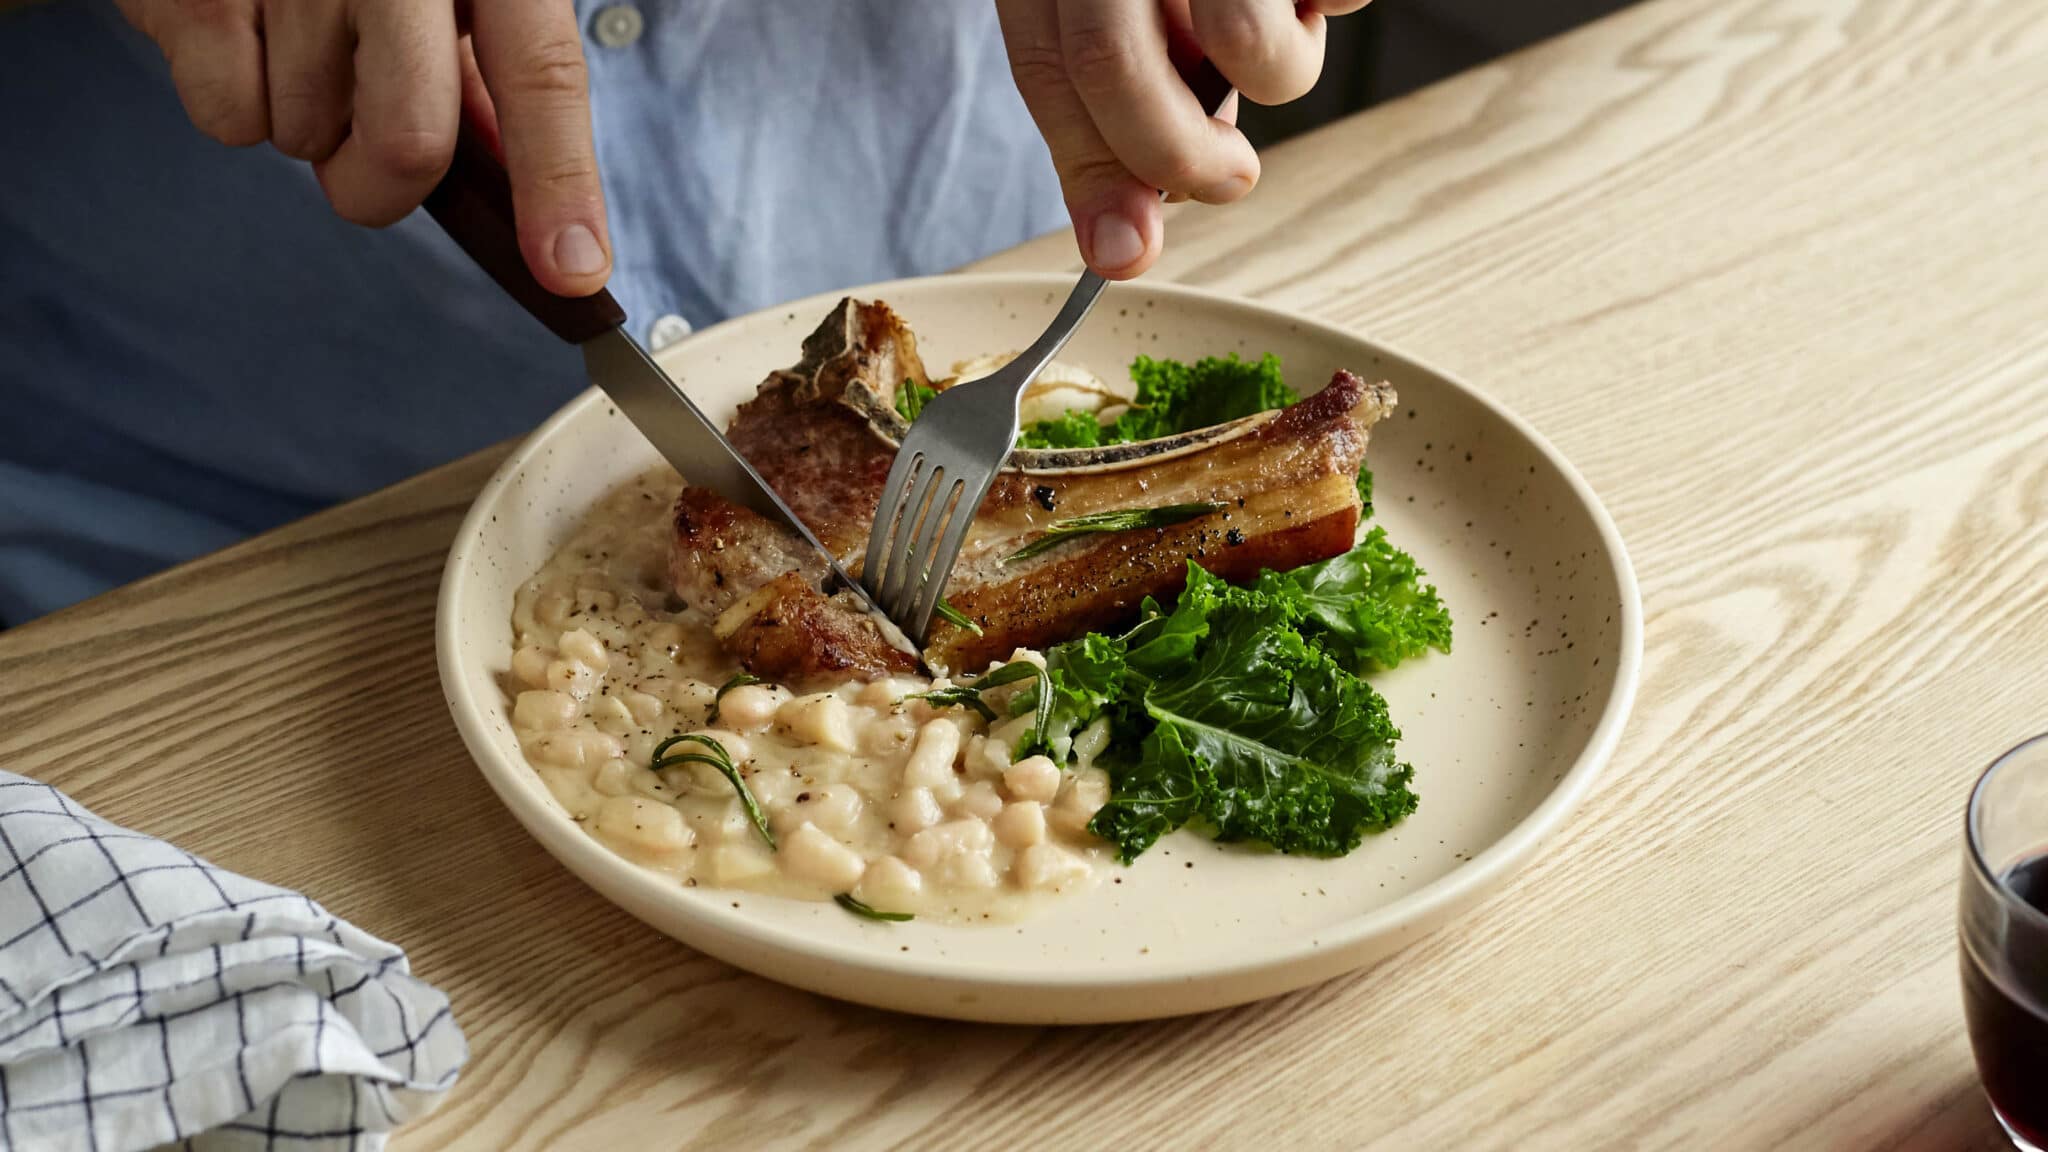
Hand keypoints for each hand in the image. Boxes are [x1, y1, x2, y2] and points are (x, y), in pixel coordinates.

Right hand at [114, 0, 610, 295]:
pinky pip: (228, 118)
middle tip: (366, 151)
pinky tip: (247, 34)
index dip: (559, 184)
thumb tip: (534, 203)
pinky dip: (238, 104)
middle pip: (409, 144)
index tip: (571, 270)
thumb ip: (488, 76)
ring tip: (299, 43)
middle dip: (386, 187)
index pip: (541, 76)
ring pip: (308, 139)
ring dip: (307, 127)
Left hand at [997, 0, 1369, 278]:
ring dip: (1280, 71)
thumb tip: (1122, 248)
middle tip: (1225, 181)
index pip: (1056, 69)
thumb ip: (1104, 110)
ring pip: (1253, 49)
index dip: (1093, 172)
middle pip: (1118, 68)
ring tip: (1277, 12)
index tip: (1122, 251)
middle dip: (1179, 160)